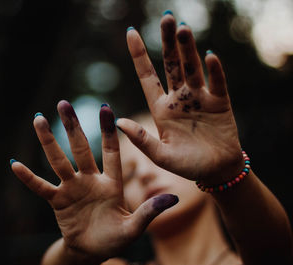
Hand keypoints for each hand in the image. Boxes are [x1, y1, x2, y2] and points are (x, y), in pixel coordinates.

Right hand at [11, 101, 177, 260]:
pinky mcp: (58, 201)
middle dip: (73, 127)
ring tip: (39, 119)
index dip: (109, 131)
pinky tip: (15, 164)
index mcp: (112, 182)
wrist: (92, 251)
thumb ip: (149, 212)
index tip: (106, 108)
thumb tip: (174, 197)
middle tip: (64, 103)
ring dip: (48, 142)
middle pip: (81, 149)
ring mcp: (72, 188)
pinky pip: (41, 188)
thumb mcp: (134, 228)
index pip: (112, 152)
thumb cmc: (115, 238)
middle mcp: (90, 179)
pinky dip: (28, 178)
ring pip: (59, 161)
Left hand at [116, 15, 243, 183]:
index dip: (139, 54)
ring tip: (183, 28)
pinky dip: (214, 70)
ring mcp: (199, 98)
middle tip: (166, 18)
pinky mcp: (220, 102)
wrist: (216, 171)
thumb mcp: (161, 155)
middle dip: (168, 42)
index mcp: (161, 108)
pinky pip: (217, 82)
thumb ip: (141, 139)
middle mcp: (179, 98)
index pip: (147, 76)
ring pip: (192, 68)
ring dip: (188, 49)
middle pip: (171, 65)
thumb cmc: (187, 164)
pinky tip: (209, 56)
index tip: (130, 32)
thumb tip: (118, 121)